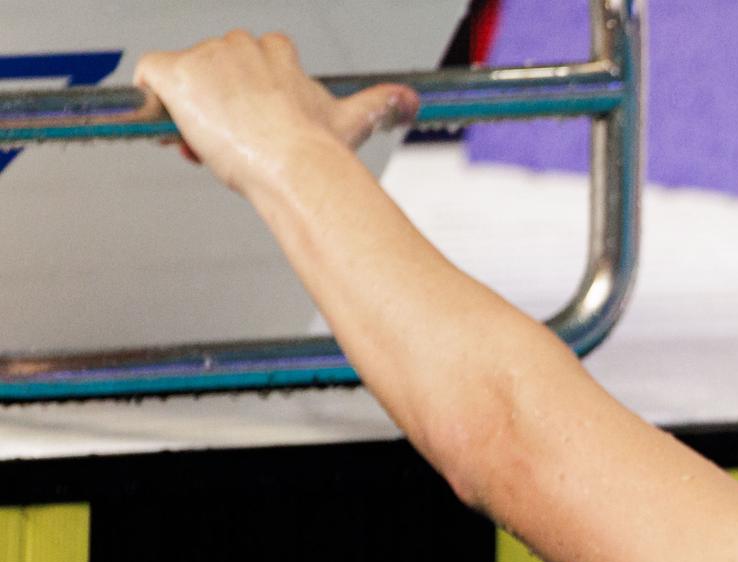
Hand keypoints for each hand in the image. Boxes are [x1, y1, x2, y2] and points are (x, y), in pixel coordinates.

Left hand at [134, 31, 418, 192]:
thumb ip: (379, 103)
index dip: (247, 95)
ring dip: (192, 111)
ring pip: (185, 80)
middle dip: (218, 103)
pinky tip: (169, 126)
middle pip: (213, 71)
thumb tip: (412, 100)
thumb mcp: (354, 119)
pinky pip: (148, 78)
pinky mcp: (174, 73)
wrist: (296, 164)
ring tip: (214, 148)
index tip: (252, 126)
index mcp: (275, 52)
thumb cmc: (323, 148)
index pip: (249, 61)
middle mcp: (238, 45)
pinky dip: (152, 101)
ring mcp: (204, 58)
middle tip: (234, 144)